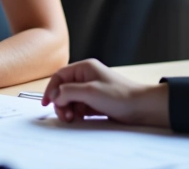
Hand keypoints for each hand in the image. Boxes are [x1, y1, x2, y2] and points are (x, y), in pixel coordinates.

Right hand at [42, 58, 170, 127]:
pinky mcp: (96, 102)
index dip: (51, 89)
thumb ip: (68, 91)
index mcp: (85, 68)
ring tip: (73, 118)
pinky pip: (80, 107)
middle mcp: (87, 77)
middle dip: (61, 102)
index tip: (47, 103)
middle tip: (65, 115)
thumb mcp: (90, 91)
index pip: (60, 76)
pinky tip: (80, 118)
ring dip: (68, 109)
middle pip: (63, 89)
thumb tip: (54, 95)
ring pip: (71, 100)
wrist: (141, 107)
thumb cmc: (120, 95)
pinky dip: (77, 113)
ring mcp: (91, 90)